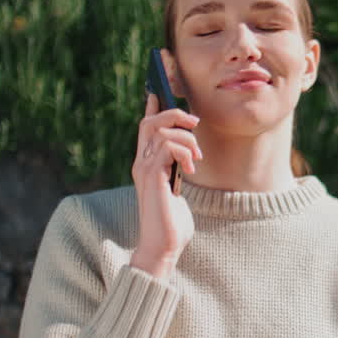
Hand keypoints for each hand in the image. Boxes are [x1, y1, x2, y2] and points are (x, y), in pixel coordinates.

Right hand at [130, 91, 200, 277]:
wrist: (164, 246)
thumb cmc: (172, 222)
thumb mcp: (176, 190)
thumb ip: (176, 170)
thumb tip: (187, 154)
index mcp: (145, 164)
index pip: (145, 127)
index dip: (153, 106)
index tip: (160, 90)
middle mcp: (141, 163)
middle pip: (150, 122)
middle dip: (173, 114)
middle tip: (194, 123)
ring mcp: (144, 169)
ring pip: (160, 131)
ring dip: (185, 138)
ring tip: (197, 157)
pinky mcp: (153, 177)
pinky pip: (166, 147)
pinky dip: (183, 151)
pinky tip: (190, 168)